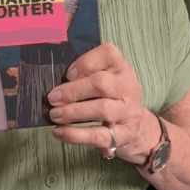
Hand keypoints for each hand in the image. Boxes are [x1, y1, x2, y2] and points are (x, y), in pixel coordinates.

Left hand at [46, 43, 151, 163]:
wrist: (137, 127)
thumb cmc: (111, 97)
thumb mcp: (104, 78)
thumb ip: (84, 75)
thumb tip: (56, 86)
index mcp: (121, 67)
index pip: (107, 54)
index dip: (84, 63)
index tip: (67, 74)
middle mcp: (128, 87)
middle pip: (102, 83)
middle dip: (73, 91)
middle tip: (52, 98)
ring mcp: (128, 112)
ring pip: (102, 110)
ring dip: (73, 112)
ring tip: (54, 115)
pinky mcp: (125, 135)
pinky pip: (100, 136)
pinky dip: (76, 135)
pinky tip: (59, 132)